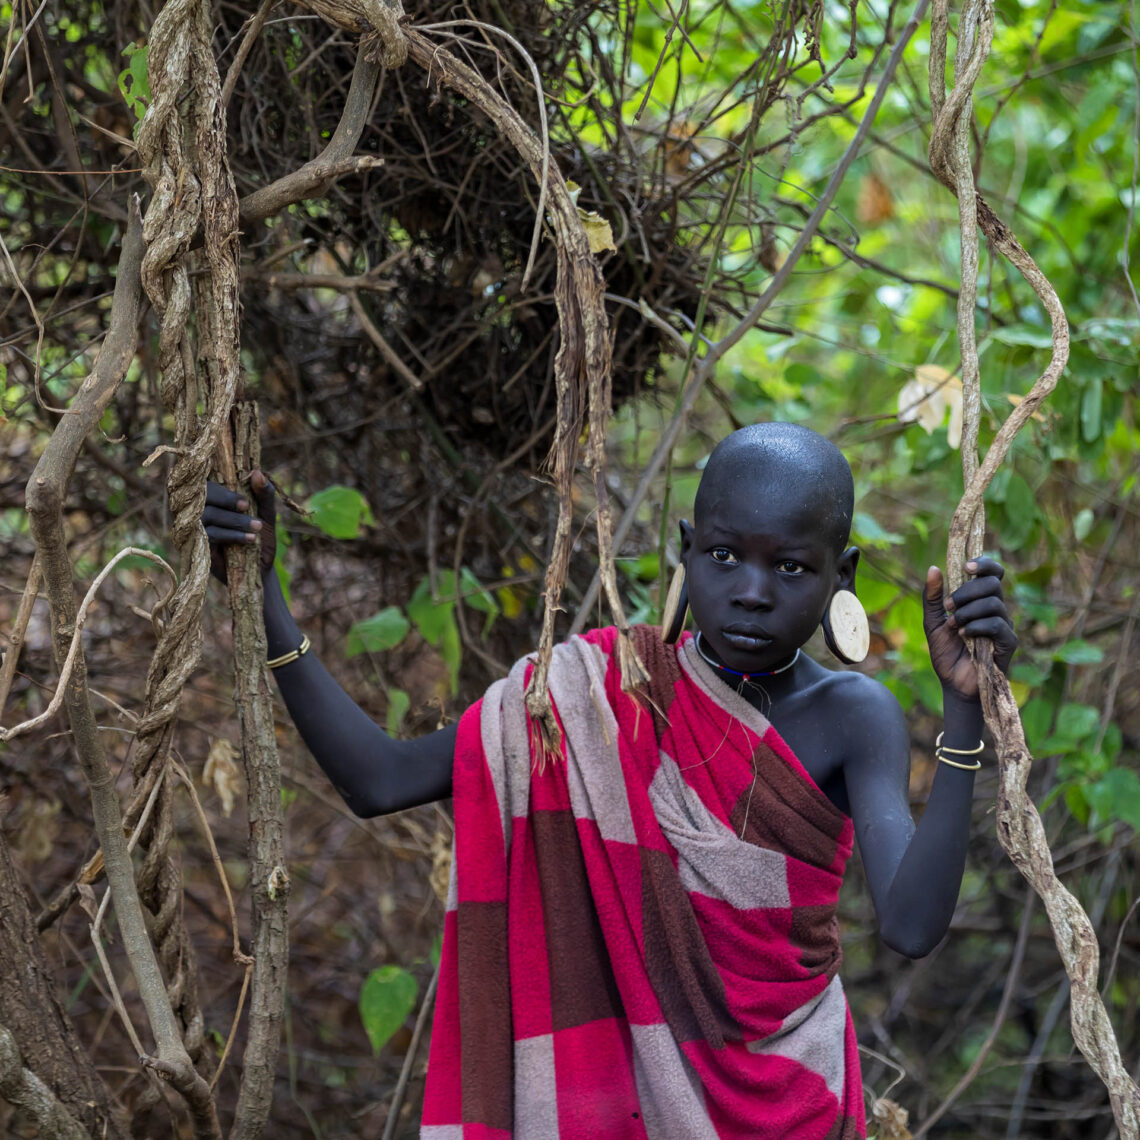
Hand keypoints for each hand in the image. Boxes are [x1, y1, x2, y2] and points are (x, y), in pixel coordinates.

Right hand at [204, 470, 276, 581]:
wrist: (261, 569)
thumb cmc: (261, 537)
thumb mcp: (266, 514)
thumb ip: (264, 493)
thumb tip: (256, 472)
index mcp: (216, 499)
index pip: (208, 483)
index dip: (222, 488)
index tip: (245, 500)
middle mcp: (201, 510)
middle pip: (202, 496)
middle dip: (226, 500)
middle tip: (247, 506)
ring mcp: (197, 528)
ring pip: (207, 515)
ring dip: (234, 520)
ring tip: (257, 527)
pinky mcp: (199, 546)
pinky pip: (210, 535)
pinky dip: (231, 535)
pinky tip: (250, 539)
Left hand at [922, 557, 1016, 700]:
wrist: (952, 682)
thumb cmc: (946, 652)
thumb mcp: (933, 622)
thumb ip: (933, 597)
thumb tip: (933, 568)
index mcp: (980, 600)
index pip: (993, 572)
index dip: (984, 564)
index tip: (966, 567)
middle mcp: (996, 609)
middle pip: (993, 583)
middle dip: (967, 592)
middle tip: (949, 607)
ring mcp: (1004, 625)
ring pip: (993, 603)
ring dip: (968, 612)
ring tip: (954, 627)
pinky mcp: (1009, 642)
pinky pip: (997, 624)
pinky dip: (976, 627)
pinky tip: (964, 635)